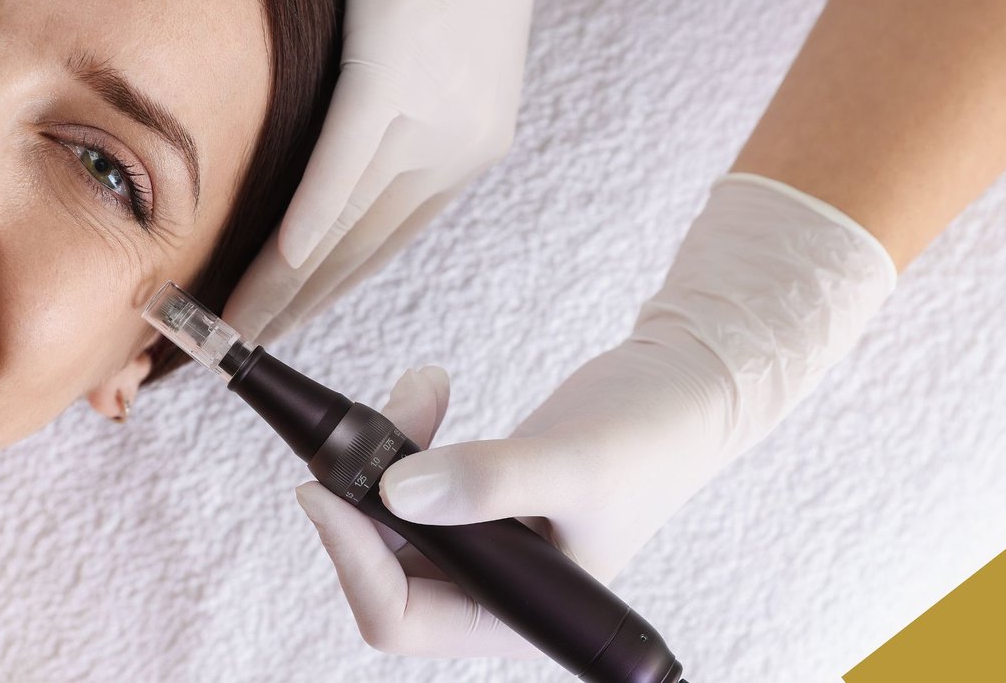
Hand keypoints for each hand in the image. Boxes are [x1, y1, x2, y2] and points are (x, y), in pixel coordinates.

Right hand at [223, 0, 557, 344]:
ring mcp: (437, 117)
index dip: (327, 289)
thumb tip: (332, 145)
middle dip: (299, 306)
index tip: (279, 322)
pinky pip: (339, 173)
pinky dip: (300, 228)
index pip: (387, 238)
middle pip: (366, 249)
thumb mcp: (423, 42)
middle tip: (243, 346)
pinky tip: (265, 269)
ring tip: (234, 325)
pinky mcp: (397, 77)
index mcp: (473, 143)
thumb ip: (389, 104)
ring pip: (349, 226)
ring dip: (286, 285)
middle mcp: (465, 146)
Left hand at [295, 173, 897, 657]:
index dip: (351, 559)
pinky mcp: (475, 501)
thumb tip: (394, 492)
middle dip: (359, 497)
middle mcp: (490, 592)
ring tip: (421, 389)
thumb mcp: (573, 462)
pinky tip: (428, 390)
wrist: (683, 388)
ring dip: (383, 453)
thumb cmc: (651, 438)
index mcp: (515, 616)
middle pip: (380, 569)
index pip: (400, 616)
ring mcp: (480, 547)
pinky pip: (410, 481)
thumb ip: (488, 481)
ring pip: (389, 517)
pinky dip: (407, 435)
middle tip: (356, 429)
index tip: (321, 489)